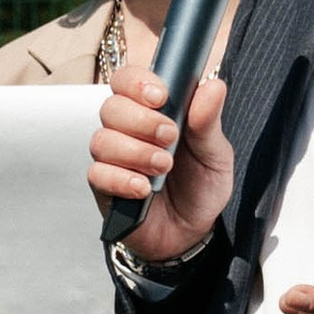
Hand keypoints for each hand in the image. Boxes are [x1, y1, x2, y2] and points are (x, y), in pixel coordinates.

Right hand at [88, 68, 232, 265]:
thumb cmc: (200, 187)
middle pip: (112, 107)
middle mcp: (127, 130)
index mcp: (152, 112)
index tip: (161, 96)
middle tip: (170, 137)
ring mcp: (113, 158)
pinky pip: (98, 174)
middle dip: (141, 121)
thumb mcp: (215, 154)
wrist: (192, 232)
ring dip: (135, 152)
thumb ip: (208, 121)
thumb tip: (213, 86)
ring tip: (163, 167)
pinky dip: (122, 179)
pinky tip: (143, 189)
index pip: (128, 81)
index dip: (137, 82)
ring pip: (102, 140)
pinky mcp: (104, 187)